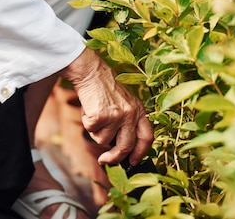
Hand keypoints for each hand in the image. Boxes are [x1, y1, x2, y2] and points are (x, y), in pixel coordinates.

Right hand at [59, 48, 153, 164]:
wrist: (92, 72)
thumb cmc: (105, 88)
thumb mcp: (125, 102)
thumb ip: (127, 121)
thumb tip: (121, 147)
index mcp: (139, 110)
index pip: (147, 137)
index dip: (141, 153)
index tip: (132, 161)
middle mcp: (131, 114)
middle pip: (126, 146)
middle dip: (114, 158)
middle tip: (104, 160)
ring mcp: (116, 116)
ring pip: (104, 140)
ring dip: (96, 132)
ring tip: (95, 113)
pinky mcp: (101, 117)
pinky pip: (92, 131)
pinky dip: (87, 123)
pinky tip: (89, 109)